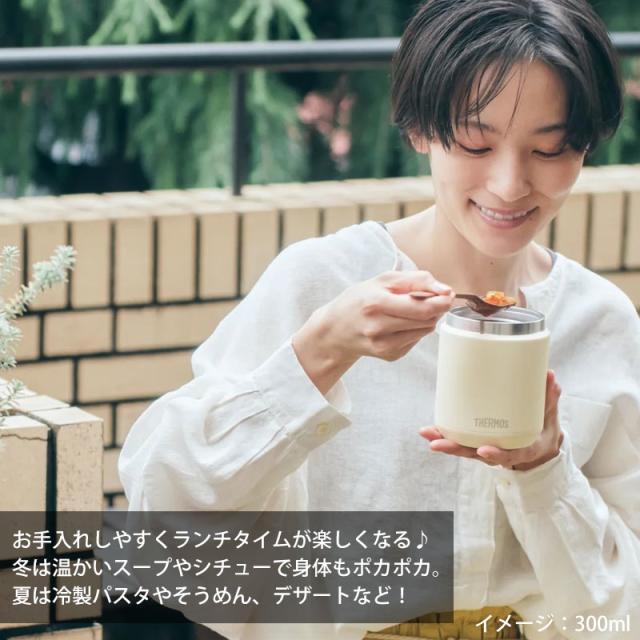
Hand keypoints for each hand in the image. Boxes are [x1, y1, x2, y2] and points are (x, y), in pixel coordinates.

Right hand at [293, 270, 455, 394]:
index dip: (441, 300)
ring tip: (412, 310)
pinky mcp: (388, 356)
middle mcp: (378, 327)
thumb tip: (446, 290)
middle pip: (426, 320)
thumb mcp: (383, 280)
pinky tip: (401, 324)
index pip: (422, 307)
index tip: (448, 294)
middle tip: (435, 299)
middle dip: (437, 308)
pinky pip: (416, 341)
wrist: (335, 329)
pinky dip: (415, 330)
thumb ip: (417, 280)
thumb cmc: (360, 299)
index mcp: (376, 304)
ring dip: (427, 319)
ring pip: (424, 330)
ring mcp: (382, 345)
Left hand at [419, 370, 563, 470]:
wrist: (537, 446)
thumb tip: (549, 374)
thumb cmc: (541, 431)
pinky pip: (459, 440)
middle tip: (437, 443)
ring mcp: (484, 448)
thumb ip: (549, 397)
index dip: (496, 454)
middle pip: (474, 454)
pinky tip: (428, 430)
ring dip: (443, 441)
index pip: (508, 455)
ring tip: (426, 433)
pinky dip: (444, 435)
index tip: (484, 450)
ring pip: (462, 448)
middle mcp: (499, 452)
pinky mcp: (475, 441)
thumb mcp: (550, 418)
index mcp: (521, 450)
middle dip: (454, 448)